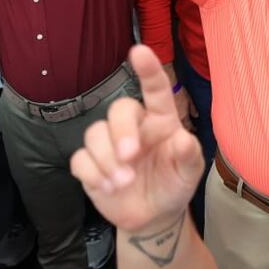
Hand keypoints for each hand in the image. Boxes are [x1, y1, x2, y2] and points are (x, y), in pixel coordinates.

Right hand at [69, 44, 204, 233]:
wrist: (153, 217)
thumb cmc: (174, 183)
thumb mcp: (189, 173)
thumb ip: (189, 156)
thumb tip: (183, 140)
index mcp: (160, 121)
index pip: (155, 90)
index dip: (148, 70)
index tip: (139, 51)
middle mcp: (132, 126)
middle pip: (118, 110)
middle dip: (121, 131)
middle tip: (130, 156)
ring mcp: (108, 144)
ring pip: (95, 133)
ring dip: (107, 160)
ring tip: (124, 183)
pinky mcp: (90, 164)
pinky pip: (80, 159)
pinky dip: (92, 174)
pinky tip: (107, 188)